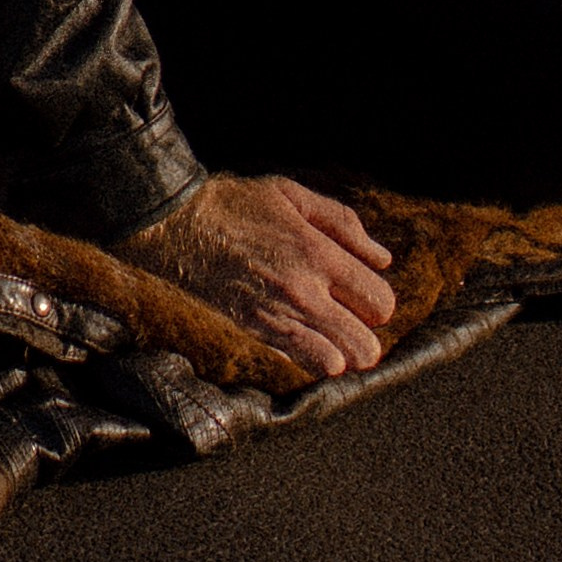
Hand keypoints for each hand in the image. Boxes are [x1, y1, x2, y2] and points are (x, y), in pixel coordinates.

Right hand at [118, 172, 395, 377]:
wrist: (179, 227)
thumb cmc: (238, 205)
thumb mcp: (295, 195)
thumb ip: (344, 224)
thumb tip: (383, 259)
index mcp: (319, 254)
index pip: (379, 302)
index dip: (378, 302)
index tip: (364, 295)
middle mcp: (304, 293)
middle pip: (363, 346)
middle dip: (366, 338)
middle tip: (352, 323)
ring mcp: (277, 320)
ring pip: (334, 364)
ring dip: (340, 355)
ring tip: (332, 340)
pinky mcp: (253, 335)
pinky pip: (296, 365)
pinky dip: (308, 360)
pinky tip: (303, 342)